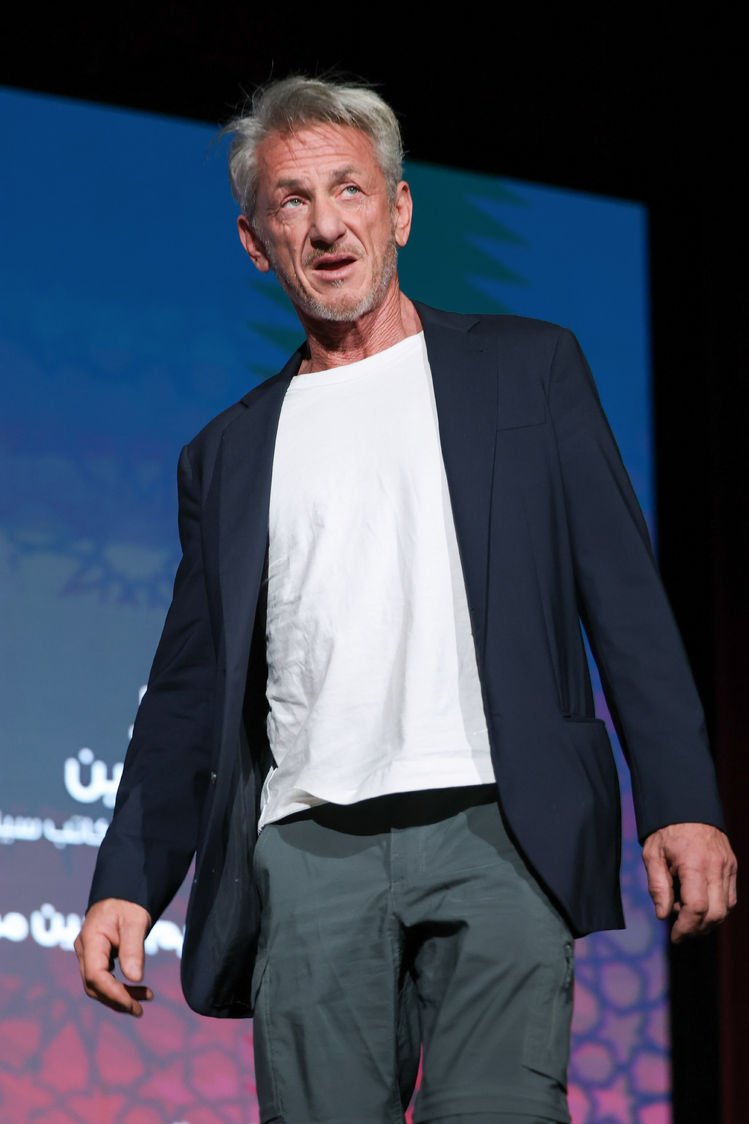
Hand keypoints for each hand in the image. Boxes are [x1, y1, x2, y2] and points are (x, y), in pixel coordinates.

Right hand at [74, 899, 152, 1015]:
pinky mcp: (95, 958)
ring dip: (119, 996)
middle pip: (94, 985)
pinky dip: (117, 988)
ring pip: (97, 985)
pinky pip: (102, 979)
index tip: (132, 1004)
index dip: (112, 993)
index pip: (95, 975)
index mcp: (90, 939)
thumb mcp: (136, 922)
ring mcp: (87, 954)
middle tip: (140, 1009)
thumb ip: (133, 949)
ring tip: (145, 998)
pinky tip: (135, 990)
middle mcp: (84, 949)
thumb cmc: (129, 904)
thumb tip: (134, 979)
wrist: (123, 894)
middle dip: (117, 999)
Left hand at [642, 822, 736, 942]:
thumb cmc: (666, 829)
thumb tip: (662, 915)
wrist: (687, 803)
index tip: (675, 937)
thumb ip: (657, 886)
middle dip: (698, 929)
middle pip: (716, 914)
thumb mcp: (652, 854)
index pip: (697, 908)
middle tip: (680, 931)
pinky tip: (699, 903)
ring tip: (685, 913)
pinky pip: (731, 897)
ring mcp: (728, 866)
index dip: (686, 928)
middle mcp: (716, 867)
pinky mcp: (733, 866)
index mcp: (694, 864)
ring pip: (726, 908)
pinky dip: (718, 908)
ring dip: (708, 921)